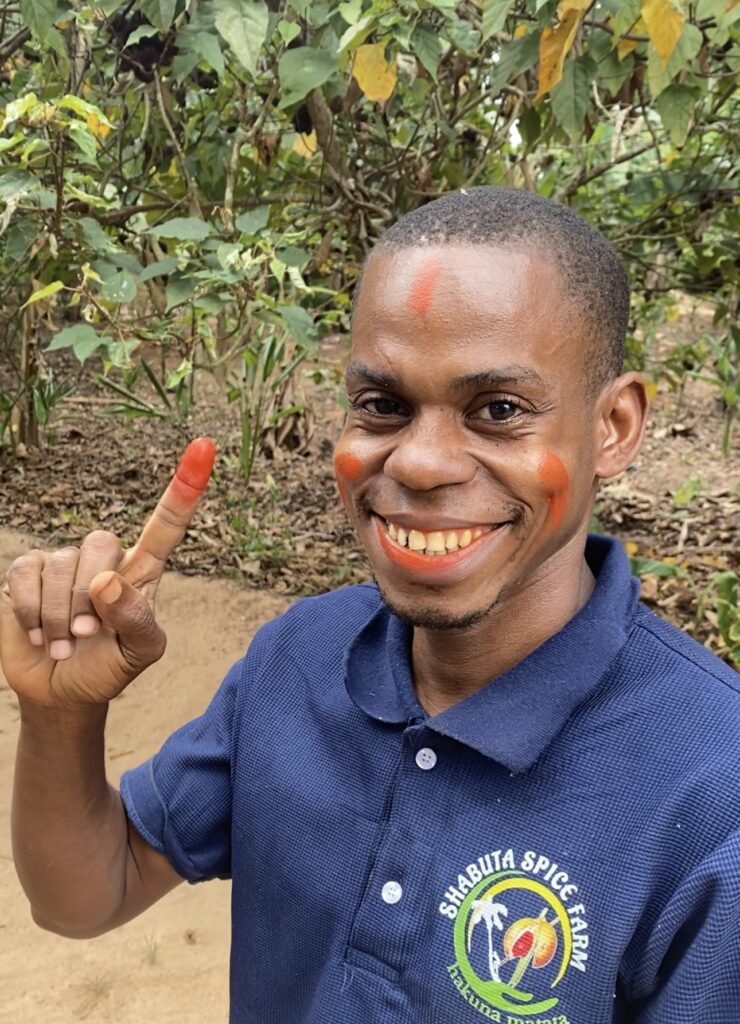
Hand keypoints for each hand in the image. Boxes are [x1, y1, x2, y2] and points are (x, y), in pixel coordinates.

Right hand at [0, 437, 215, 708]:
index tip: (204, 447)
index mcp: (143, 571)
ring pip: (62, 566)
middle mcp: (104, 559)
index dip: (184, 489)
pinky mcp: (27, 572)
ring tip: (65, 643)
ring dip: (61, 617)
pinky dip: (32, 612)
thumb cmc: (110, 667)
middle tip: (89, 635)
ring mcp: (64, 562)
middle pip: (102, 544)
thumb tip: (107, 581)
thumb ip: (136, 619)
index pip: (165, 525)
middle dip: (92, 596)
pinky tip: (38, 634)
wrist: (63, 691)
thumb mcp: (139, 652)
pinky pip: (26, 575)